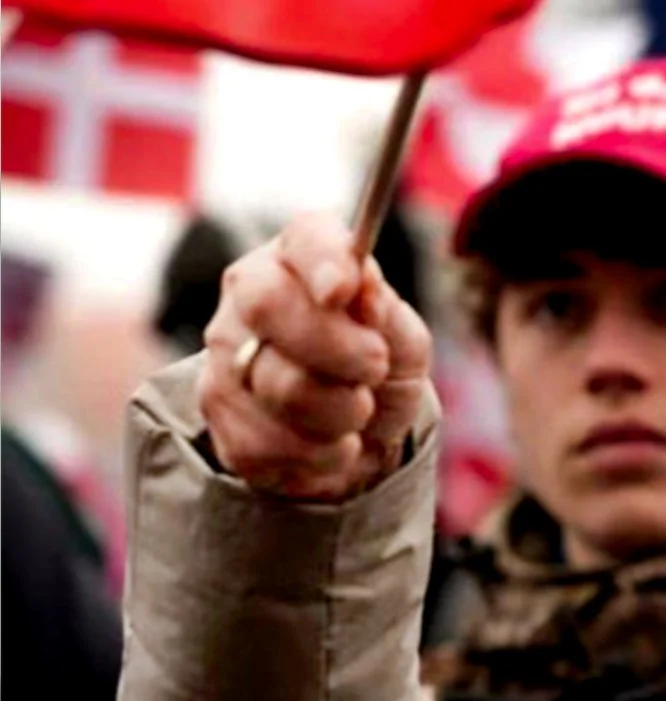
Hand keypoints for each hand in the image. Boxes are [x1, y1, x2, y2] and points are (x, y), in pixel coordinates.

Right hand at [197, 214, 432, 500]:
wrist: (357, 437)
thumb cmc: (380, 372)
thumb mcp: (403, 340)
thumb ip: (385, 312)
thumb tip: (362, 285)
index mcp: (302, 260)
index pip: (306, 238)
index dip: (323, 260)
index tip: (344, 290)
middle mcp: (250, 296)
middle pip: (269, 303)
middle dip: (337, 348)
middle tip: (375, 368)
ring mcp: (224, 354)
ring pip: (278, 384)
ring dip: (341, 411)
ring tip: (357, 410)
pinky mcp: (218, 415)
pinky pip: (268, 441)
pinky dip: (319, 453)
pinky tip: (331, 443)